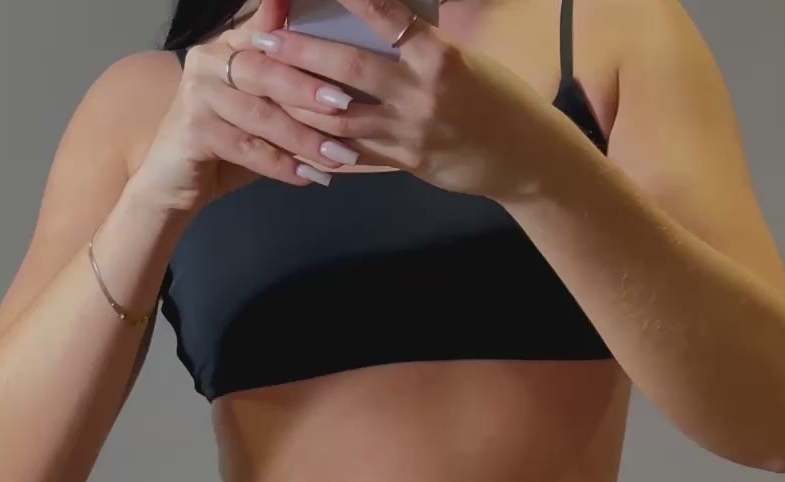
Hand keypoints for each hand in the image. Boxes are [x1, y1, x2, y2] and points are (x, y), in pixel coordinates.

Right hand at [131, 0, 364, 214]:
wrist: (173, 183)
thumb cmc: (225, 145)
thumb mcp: (262, 111)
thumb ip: (289, 90)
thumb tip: (342, 84)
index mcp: (230, 45)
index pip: (269, 31)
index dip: (298, 33)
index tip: (335, 38)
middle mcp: (210, 59)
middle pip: (266, 69)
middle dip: (308, 89)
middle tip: (345, 105)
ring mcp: (198, 92)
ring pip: (259, 112)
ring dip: (301, 136)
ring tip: (336, 155)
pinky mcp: (192, 129)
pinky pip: (245, 146)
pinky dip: (278, 163)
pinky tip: (305, 176)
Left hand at [248, 0, 552, 199]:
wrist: (522, 154)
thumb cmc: (492, 95)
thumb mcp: (458, 56)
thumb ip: (414, 42)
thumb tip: (371, 17)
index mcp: (438, 55)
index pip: (384, 16)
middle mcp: (421, 93)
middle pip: (347, 69)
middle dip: (300, 53)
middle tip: (262, 40)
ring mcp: (410, 132)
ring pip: (341, 119)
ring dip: (298, 104)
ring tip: (267, 89)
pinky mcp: (405, 162)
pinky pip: (355, 157)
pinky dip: (321, 148)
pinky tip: (292, 140)